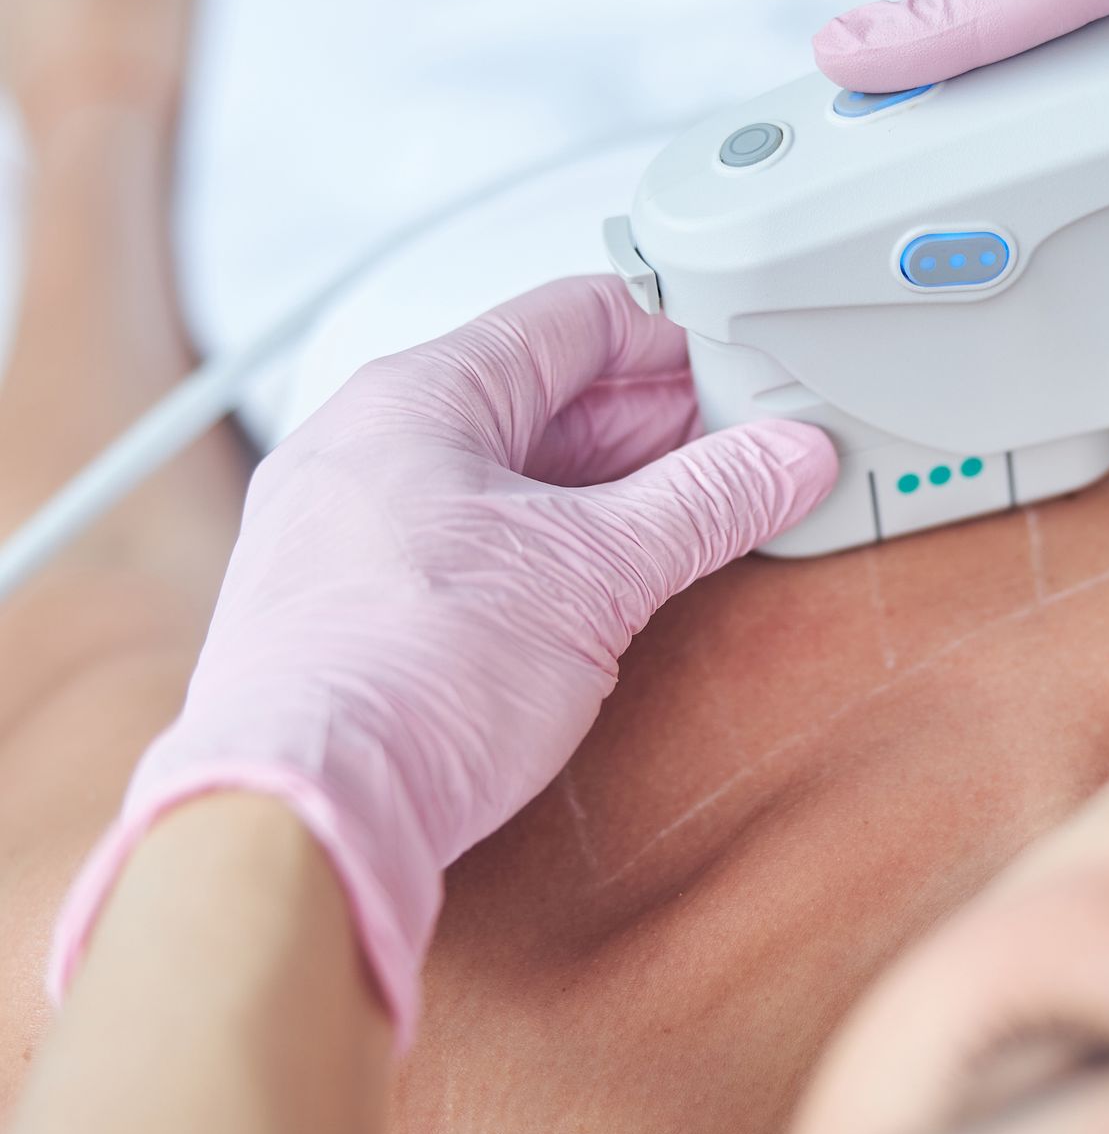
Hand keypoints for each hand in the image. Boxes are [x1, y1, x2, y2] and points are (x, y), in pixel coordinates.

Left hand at [49, 280, 836, 1040]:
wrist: (298, 813)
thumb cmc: (407, 676)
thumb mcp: (598, 572)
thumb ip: (705, 504)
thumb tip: (784, 458)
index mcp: (418, 396)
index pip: (571, 320)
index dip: (672, 337)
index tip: (739, 375)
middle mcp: (366, 446)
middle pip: (537, 398)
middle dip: (647, 425)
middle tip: (735, 454)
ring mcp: (345, 529)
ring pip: (497, 477)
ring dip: (597, 495)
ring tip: (681, 522)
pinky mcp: (343, 609)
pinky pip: (460, 544)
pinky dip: (536, 551)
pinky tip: (589, 591)